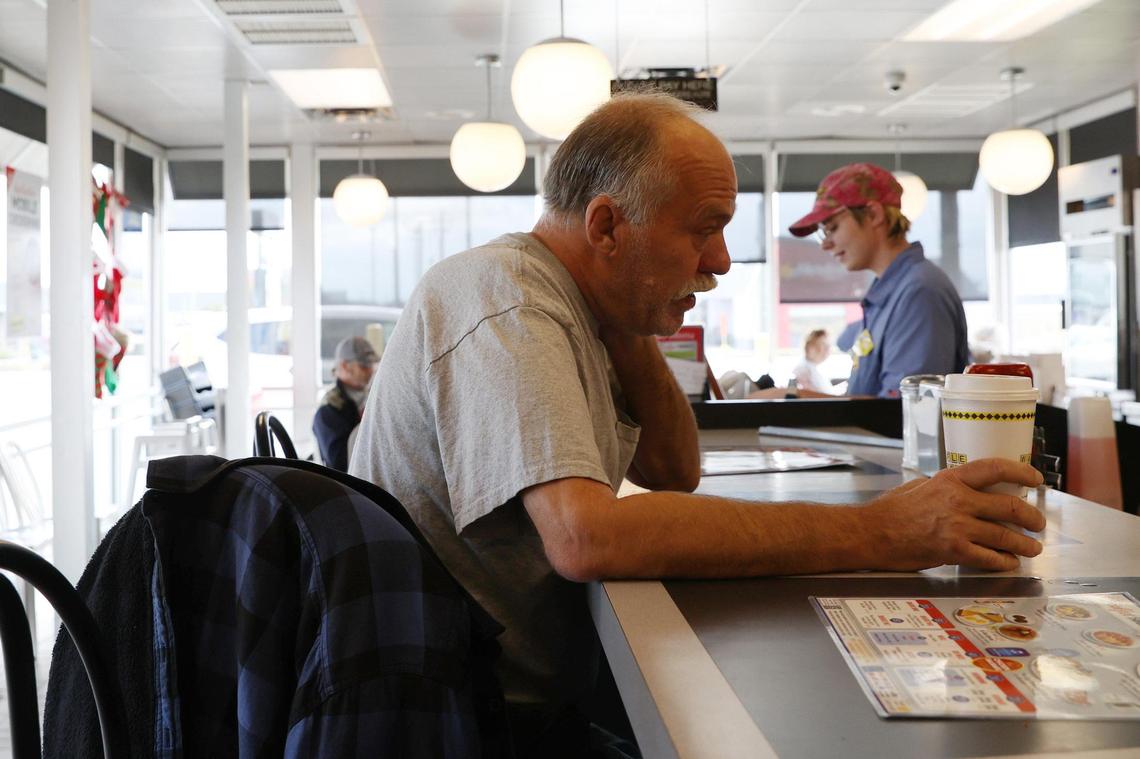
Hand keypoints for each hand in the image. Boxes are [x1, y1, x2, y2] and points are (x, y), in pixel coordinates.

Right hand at [865, 459, 1045, 571]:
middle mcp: (958, 501)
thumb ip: (946, 487)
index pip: (996, 469)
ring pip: (1006, 536)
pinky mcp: (953, 551)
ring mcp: (957, 527)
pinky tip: (1009, 562)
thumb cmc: (890, 511)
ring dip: (1025, 544)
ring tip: (1032, 548)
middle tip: (1037, 524)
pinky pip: (990, 558)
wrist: (870, 533)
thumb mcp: (919, 486)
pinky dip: (1004, 562)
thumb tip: (966, 490)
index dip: (1022, 474)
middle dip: (1032, 518)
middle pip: (1010, 507)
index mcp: (950, 479)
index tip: (1035, 480)